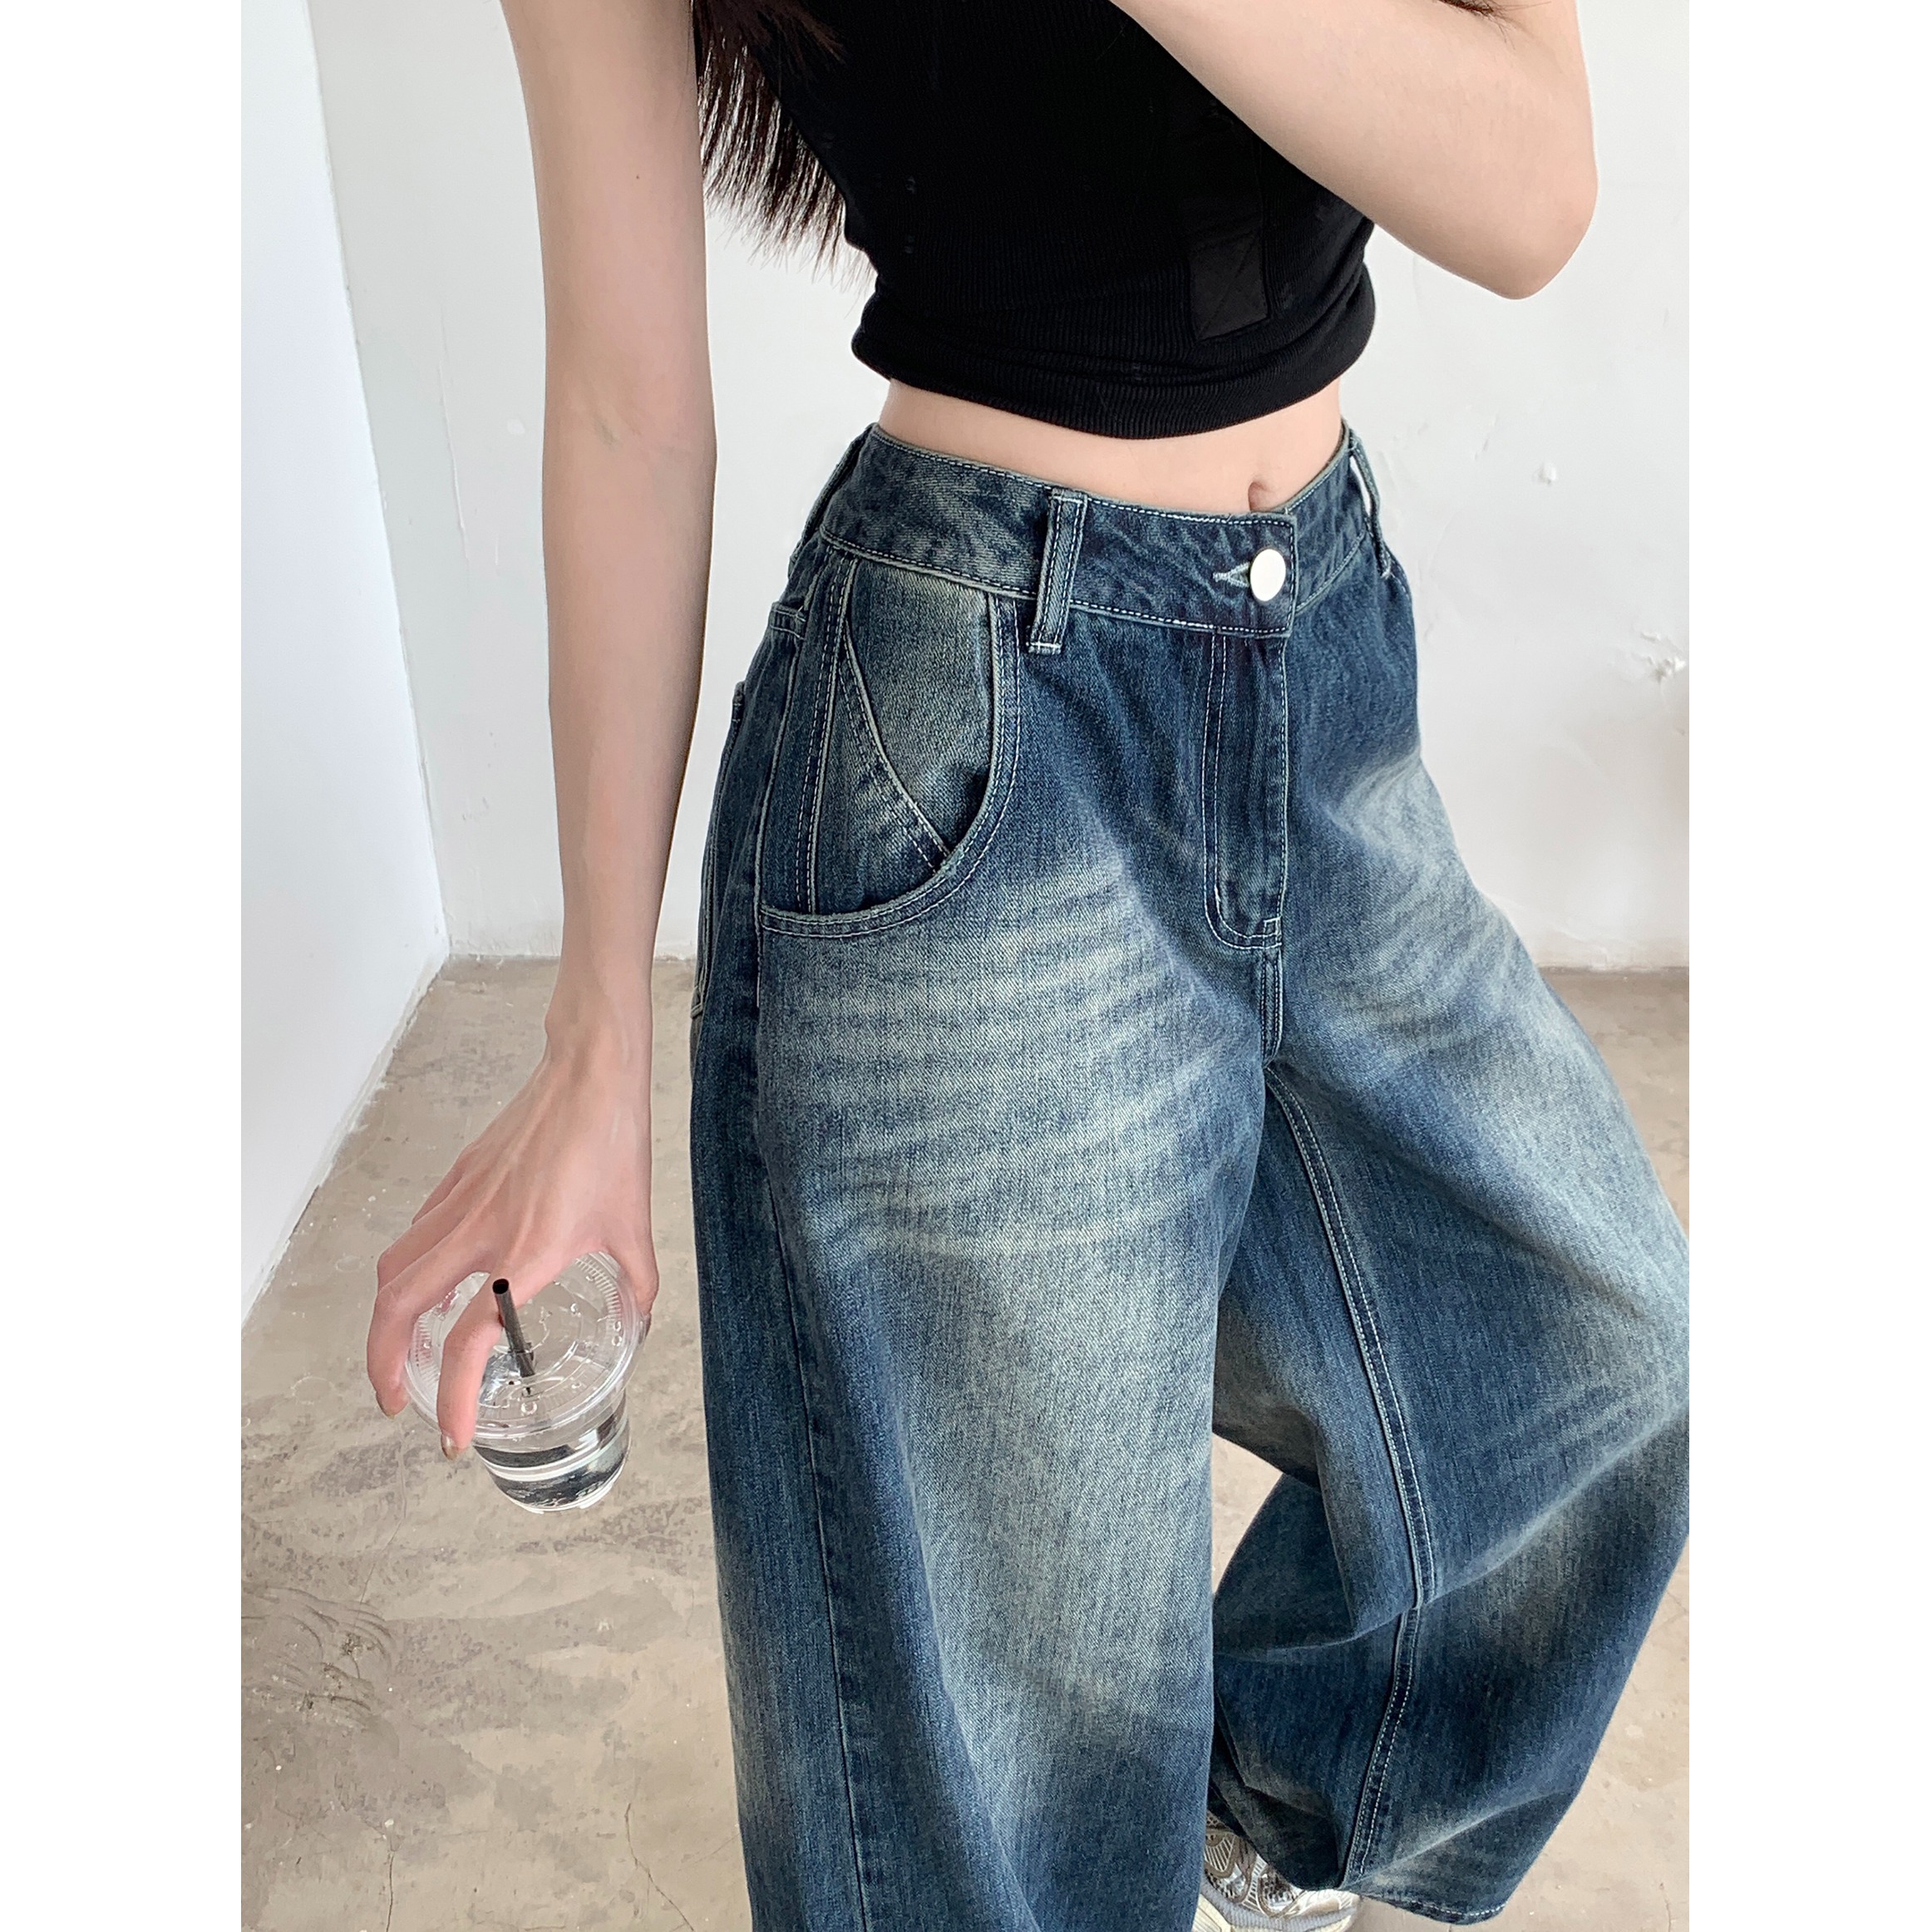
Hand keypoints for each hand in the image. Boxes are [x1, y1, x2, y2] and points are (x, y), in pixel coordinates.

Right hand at [366, 1018, 656, 1455]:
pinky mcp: (457, 1177)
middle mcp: (481, 1231)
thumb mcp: (635, 1227)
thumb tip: (638, 1320)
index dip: (454, 1396)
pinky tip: (429, 1283)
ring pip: (395, 1268)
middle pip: (398, 1306)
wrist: (591, 1074)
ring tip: (397, 1349)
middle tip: (395, 1400)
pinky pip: (416, 1233)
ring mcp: (461, 1201)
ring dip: (385, 1318)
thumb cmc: (614, 1145)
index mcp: (527, 1254)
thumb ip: (637, 1284)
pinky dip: (407, 1268)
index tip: (452, 1435)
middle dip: (383, 1364)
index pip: (470, 1341)